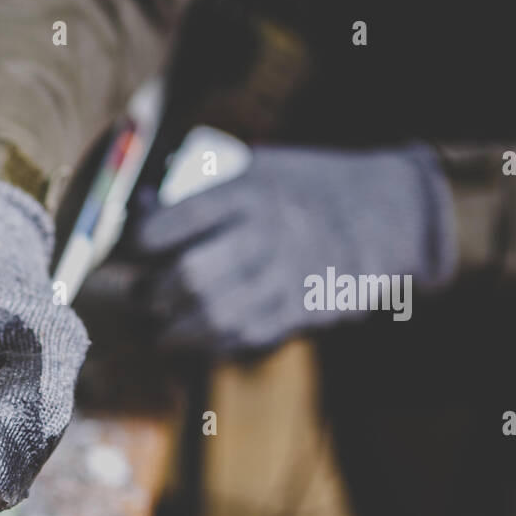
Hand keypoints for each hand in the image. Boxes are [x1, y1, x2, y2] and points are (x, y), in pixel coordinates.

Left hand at [121, 144, 457, 352]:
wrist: (385, 213)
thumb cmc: (303, 188)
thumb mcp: (257, 168)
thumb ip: (202, 190)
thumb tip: (138, 208)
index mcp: (248, 192)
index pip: (173, 223)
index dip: (137, 244)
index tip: (130, 251)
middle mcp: (268, 234)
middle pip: (192, 278)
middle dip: (157, 294)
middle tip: (146, 296)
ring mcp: (288, 276)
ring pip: (216, 318)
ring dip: (177, 331)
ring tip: (163, 328)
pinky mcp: (303, 310)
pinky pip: (246, 338)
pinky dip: (212, 346)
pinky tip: (197, 341)